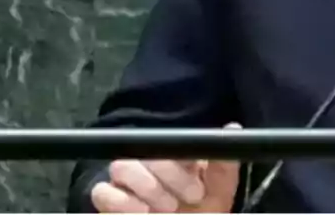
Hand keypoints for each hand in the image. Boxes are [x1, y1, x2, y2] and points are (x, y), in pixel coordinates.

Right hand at [91, 124, 241, 212]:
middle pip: (143, 152)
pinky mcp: (109, 204)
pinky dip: (122, 201)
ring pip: (121, 167)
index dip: (182, 157)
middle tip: (192, 196)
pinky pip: (102, 193)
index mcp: (172, 157)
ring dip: (148, 187)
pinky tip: (143, 212)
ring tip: (169, 208)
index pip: (168, 141)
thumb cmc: (203, 214)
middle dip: (170, 174)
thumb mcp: (219, 190)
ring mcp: (125, 185)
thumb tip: (232, 128)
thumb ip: (223, 163)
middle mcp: (146, 166)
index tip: (199, 176)